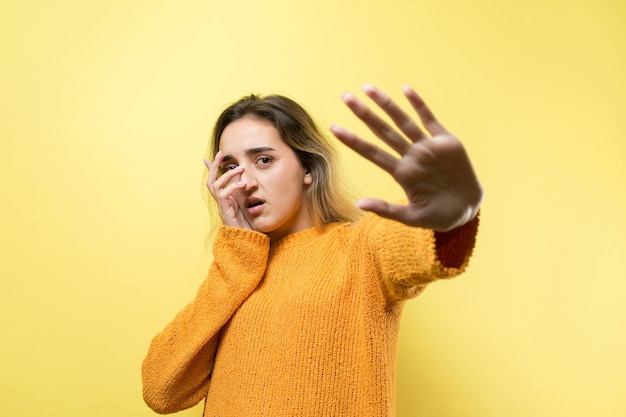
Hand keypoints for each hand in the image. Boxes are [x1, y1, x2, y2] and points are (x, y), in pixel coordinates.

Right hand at [204, 152, 252, 229]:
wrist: (246, 238)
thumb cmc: (247, 222)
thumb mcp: (246, 203)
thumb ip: (244, 192)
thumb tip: (245, 181)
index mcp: (224, 198)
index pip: (215, 180)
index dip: (212, 169)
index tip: (212, 156)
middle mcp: (220, 201)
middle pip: (211, 180)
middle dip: (215, 166)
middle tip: (221, 154)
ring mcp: (221, 205)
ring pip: (216, 185)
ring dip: (227, 175)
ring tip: (240, 169)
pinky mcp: (225, 210)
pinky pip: (224, 195)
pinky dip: (233, 187)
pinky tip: (243, 184)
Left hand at [330, 84, 482, 230]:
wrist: (468, 209)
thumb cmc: (438, 216)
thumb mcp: (412, 217)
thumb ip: (387, 210)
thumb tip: (358, 204)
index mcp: (402, 173)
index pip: (372, 153)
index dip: (353, 141)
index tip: (333, 128)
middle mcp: (411, 156)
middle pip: (383, 131)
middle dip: (364, 114)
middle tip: (345, 97)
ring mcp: (428, 147)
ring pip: (403, 121)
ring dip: (386, 104)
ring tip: (367, 88)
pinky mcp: (446, 141)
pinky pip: (430, 119)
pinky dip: (418, 104)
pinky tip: (405, 89)